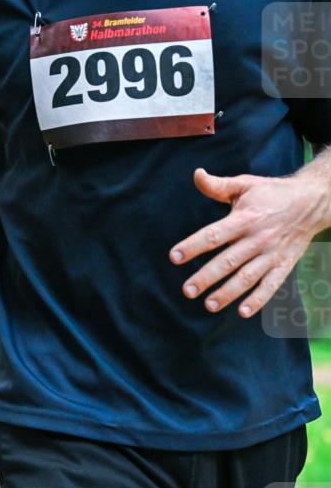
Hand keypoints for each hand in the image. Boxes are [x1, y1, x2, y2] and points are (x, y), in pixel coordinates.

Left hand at [170, 168, 330, 317]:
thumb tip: (196, 175)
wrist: (314, 200)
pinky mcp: (285, 263)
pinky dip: (259, 299)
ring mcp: (272, 253)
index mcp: (245, 218)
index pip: (215, 234)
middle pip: (229, 260)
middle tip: (187, 290)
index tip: (174, 256)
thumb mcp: (245, 184)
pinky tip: (243, 312)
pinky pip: (271, 284)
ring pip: (248, 276)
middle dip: (207, 276)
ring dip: (229, 292)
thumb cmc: (271, 193)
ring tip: (209, 305)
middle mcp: (258, 238)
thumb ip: (218, 185)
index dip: (193, 245)